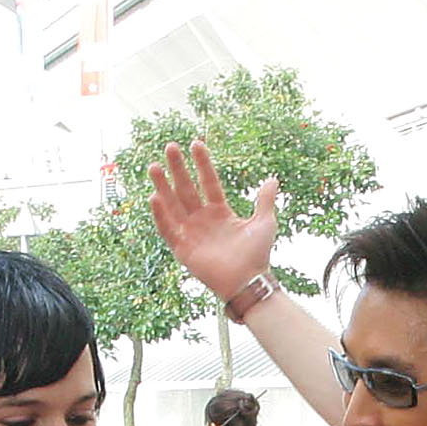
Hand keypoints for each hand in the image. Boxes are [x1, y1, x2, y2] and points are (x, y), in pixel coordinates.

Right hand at [148, 140, 278, 304]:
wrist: (249, 281)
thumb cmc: (257, 255)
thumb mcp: (264, 222)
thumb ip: (264, 200)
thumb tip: (272, 179)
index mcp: (220, 212)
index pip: (208, 182)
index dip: (202, 164)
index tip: (196, 144)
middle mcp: (202, 220)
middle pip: (186, 189)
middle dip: (178, 169)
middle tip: (170, 147)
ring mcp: (191, 233)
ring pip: (173, 205)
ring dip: (163, 186)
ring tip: (154, 167)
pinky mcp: (182, 248)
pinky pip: (168, 229)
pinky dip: (160, 215)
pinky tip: (154, 197)